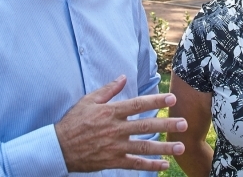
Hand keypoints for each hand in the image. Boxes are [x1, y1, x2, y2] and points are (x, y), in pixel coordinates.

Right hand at [54, 75, 187, 172]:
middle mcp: (116, 129)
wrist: (58, 148)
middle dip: (166, 125)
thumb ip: (108, 90)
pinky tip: (163, 165)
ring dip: (164, 147)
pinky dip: (149, 165)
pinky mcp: (112, 161)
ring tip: (180, 147)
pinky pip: (134, 164)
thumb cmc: (73, 121)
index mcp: (111, 112)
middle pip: (146, 126)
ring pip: (144, 147)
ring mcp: (115, 146)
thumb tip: (123, 77)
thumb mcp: (89, 101)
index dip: (156, 101)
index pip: (138, 104)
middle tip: (184, 124)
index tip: (171, 99)